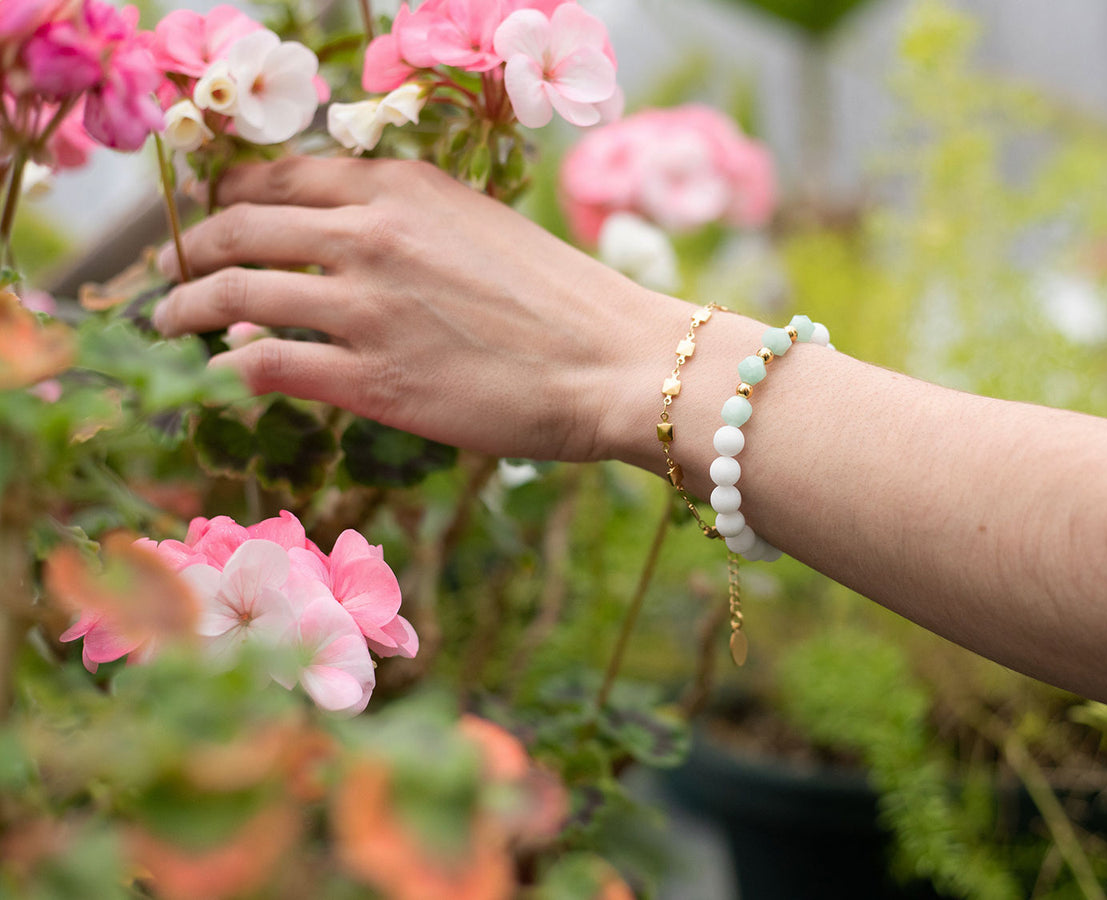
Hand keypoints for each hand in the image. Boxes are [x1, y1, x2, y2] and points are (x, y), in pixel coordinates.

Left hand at [152, 156, 686, 461]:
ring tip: (169, 323)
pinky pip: (268, 365)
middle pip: (240, 227)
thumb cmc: (561, 299)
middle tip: (171, 268)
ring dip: (187, 307)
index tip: (213, 218)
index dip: (229, 197)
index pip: (280, 174)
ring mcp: (365, 306)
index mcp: (400, 185)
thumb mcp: (477, 228)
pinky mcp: (371, 379)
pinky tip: (228, 375)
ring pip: (235, 294)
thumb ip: (402, 228)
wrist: (612, 361)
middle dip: (190, 247)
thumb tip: (332, 251)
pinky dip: (234, 368)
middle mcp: (370, 232)